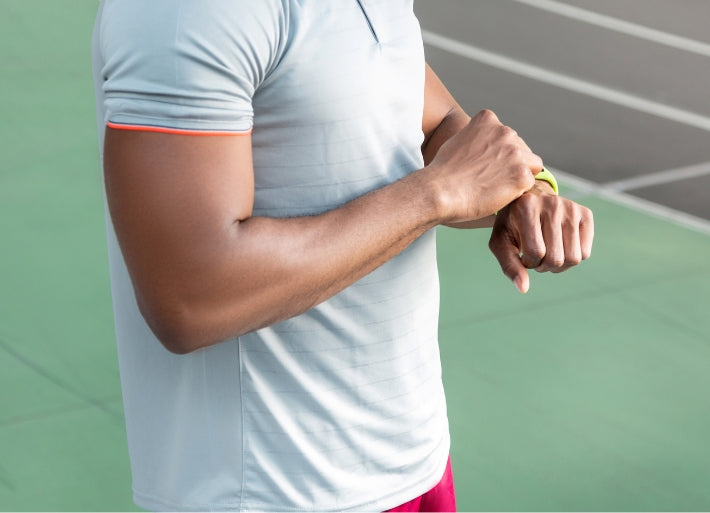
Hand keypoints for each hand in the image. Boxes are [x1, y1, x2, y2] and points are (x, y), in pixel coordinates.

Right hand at [425, 109, 542, 222]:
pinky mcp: (521, 175)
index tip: (486, 164)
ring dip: (518, 175)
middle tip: (490, 180)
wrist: (438, 191)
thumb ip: (475, 138)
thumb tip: (483, 146)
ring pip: (531, 165)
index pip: (506, 135)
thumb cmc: (441, 172)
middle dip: (511, 164)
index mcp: (488, 119)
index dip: (499, 152)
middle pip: (521, 149)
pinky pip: (529, 184)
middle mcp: (504, 131)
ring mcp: (515, 153)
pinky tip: (498, 196)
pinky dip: (517, 192)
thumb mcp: (457, 141)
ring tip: (496, 188)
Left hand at [488, 181, 593, 292]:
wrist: (528, 201)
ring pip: (574, 258)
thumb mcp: (501, 242)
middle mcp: (552, 204)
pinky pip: (585, 252)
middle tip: (536, 257)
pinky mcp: (586, 214)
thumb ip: (509, 265)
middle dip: (543, 266)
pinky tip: (560, 247)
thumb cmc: (511, 225)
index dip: (528, 263)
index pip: (535, 252)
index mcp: (527, 207)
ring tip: (547, 253)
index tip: (522, 257)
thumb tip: (523, 289)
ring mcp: (571, 207)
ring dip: (558, 265)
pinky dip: (572, 257)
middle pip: (556, 258)